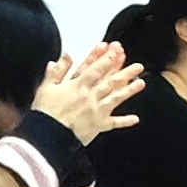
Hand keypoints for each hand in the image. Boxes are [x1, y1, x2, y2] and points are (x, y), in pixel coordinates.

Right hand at [29, 43, 145, 144]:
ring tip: (141, 83)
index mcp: (77, 86)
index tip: (115, 49)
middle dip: (124, 71)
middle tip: (138, 65)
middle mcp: (90, 96)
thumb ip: (57, 71)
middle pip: (110, 81)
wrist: (46, 136)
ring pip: (116, 97)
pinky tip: (135, 118)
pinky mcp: (97, 125)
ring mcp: (96, 110)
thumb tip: (66, 56)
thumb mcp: (46, 88)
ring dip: (129, 90)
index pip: (94, 68)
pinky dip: (124, 121)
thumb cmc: (44, 113)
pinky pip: (113, 123)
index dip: (106, 58)